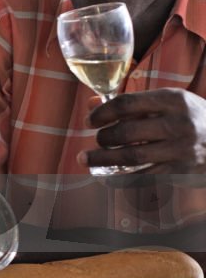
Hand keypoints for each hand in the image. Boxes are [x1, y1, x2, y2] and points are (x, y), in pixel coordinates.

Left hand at [83, 89, 205, 173]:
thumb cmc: (190, 118)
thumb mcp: (167, 102)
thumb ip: (131, 102)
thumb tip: (91, 103)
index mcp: (173, 100)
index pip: (126, 104)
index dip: (101, 113)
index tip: (89, 121)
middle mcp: (178, 123)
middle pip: (126, 131)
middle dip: (103, 137)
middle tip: (96, 140)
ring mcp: (181, 149)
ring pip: (131, 156)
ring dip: (103, 159)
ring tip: (85, 158)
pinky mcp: (182, 171)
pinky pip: (144, 176)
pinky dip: (121, 178)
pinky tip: (106, 176)